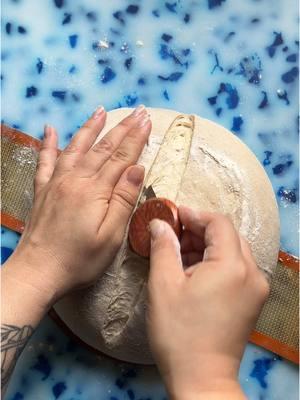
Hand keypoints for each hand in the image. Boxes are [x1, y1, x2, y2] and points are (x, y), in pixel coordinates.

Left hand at [5, 105, 150, 305]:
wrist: (37, 272)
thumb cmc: (79, 260)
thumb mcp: (111, 236)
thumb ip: (124, 200)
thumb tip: (136, 169)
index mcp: (95, 191)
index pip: (121, 158)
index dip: (135, 138)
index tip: (147, 121)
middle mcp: (75, 180)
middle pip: (102, 148)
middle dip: (122, 128)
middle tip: (137, 111)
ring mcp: (56, 183)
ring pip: (76, 147)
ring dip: (90, 128)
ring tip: (101, 111)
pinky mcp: (42, 190)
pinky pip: (45, 161)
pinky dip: (49, 143)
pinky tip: (50, 129)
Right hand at [147, 206, 268, 398]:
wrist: (202, 378)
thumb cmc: (179, 333)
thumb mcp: (163, 285)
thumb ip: (163, 247)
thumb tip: (159, 224)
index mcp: (232, 266)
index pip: (218, 223)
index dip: (194, 215)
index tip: (173, 216)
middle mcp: (252, 273)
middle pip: (228, 235)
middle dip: (199, 230)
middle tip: (173, 235)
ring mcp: (255, 288)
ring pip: (232, 251)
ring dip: (207, 247)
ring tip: (180, 255)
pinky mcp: (252, 300)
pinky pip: (236, 269)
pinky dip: (216, 263)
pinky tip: (194, 272)